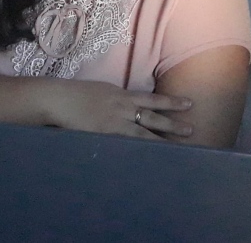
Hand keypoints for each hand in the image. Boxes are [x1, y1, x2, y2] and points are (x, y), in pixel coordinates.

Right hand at [49, 80, 192, 140]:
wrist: (58, 98)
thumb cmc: (74, 93)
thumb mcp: (98, 91)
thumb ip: (112, 99)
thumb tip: (122, 106)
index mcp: (120, 94)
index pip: (149, 99)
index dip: (168, 102)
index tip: (186, 103)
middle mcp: (121, 106)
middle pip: (152, 114)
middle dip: (173, 121)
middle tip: (191, 128)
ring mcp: (114, 121)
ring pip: (144, 131)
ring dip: (163, 138)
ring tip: (180, 146)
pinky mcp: (105, 134)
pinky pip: (127, 144)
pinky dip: (140, 150)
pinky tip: (152, 159)